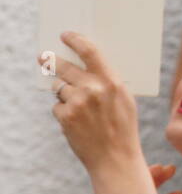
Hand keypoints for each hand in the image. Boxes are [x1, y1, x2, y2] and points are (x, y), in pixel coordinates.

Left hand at [41, 31, 141, 173]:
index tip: (66, 35)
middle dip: (52, 61)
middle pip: (65, 66)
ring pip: (59, 87)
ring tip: (79, 108)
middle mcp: (93, 89)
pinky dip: (64, 112)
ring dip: (63, 93)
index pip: (90, 52)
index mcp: (112, 82)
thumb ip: (109, 83)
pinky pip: (58, 106)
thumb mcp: (125, 101)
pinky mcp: (65, 116)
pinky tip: (77, 123)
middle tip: (43, 57)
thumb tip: (89, 65)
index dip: (76, 40)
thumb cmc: (123, 128)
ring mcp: (77, 102)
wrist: (115, 158)